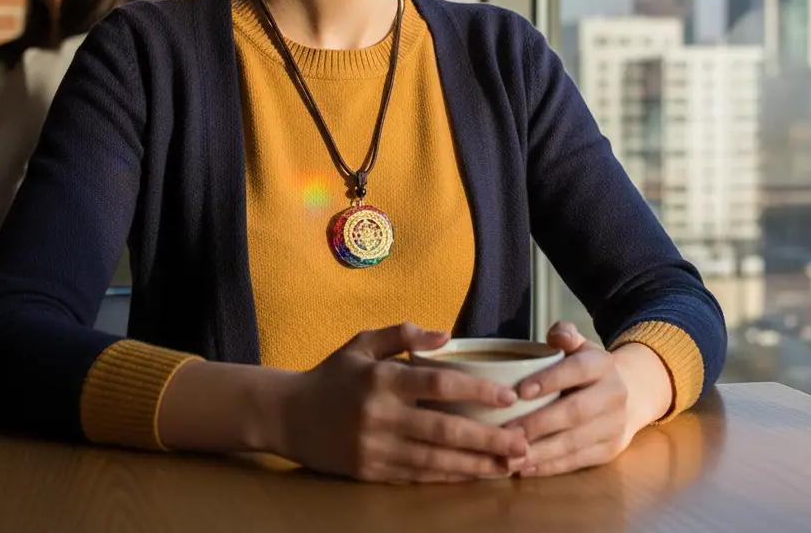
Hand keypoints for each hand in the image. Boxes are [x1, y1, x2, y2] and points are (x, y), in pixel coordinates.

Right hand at [278, 323, 529, 483]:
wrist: (287, 415)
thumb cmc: (333, 374)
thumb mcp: (362, 342)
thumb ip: (402, 333)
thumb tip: (447, 336)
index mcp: (381, 378)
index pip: (437, 385)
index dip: (476, 392)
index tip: (508, 397)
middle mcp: (379, 415)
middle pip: (443, 430)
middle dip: (486, 439)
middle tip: (523, 442)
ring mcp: (374, 448)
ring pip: (434, 461)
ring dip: (475, 465)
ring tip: (508, 465)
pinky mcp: (369, 472)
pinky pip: (416, 477)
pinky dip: (447, 478)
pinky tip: (473, 475)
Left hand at [504, 321, 671, 477]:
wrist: (631, 393)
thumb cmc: (590, 369)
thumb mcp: (581, 346)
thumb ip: (566, 335)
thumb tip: (555, 335)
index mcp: (603, 364)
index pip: (577, 370)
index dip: (549, 380)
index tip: (520, 392)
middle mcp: (614, 394)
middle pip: (574, 412)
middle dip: (538, 424)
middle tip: (506, 432)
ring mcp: (614, 425)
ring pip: (575, 442)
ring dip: (540, 452)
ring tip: (510, 456)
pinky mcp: (610, 450)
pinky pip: (578, 461)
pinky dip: (550, 466)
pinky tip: (526, 468)